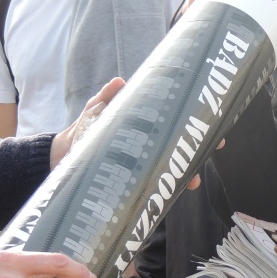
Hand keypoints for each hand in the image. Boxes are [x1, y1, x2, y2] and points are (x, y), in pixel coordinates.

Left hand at [48, 77, 212, 186]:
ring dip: (185, 175)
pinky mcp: (132, 183)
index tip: (214, 120)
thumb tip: (119, 82)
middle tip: (214, 146)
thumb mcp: (94, 111)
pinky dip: (165, 192)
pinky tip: (173, 195)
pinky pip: (154, 188)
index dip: (196, 122)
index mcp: (144, 128)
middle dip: (199, 149)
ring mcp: (142, 166)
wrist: (62, 157)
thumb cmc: (82, 130)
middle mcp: (148, 147)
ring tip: (192, 180)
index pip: (176, 124)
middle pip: (181, 148)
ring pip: (172, 170)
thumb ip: (105, 99)